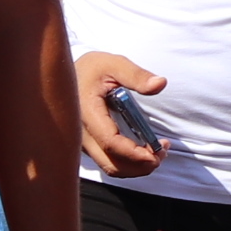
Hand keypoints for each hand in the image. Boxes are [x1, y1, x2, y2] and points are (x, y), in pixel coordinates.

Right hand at [76, 50, 168, 177]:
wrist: (67, 75)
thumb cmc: (93, 68)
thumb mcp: (114, 64)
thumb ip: (136, 75)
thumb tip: (160, 83)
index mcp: (86, 112)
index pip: (110, 142)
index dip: (134, 152)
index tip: (157, 151)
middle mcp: (81, 133)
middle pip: (111, 163)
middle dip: (140, 165)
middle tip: (163, 154)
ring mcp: (83, 142)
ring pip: (110, 166)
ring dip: (136, 167)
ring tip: (160, 152)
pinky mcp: (89, 145)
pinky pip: (108, 162)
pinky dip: (129, 162)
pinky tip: (146, 151)